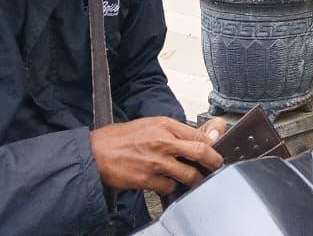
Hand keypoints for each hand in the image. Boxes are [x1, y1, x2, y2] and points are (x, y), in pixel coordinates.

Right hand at [90, 117, 222, 193]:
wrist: (96, 153)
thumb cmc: (120, 138)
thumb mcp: (150, 124)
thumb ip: (174, 131)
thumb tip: (197, 135)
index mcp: (165, 126)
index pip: (199, 135)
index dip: (213, 144)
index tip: (216, 149)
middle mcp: (164, 142)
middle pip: (201, 152)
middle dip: (214, 162)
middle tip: (216, 166)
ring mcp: (157, 162)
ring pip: (189, 174)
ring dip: (194, 179)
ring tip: (193, 179)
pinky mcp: (148, 179)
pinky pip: (170, 187)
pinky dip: (171, 187)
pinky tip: (166, 183)